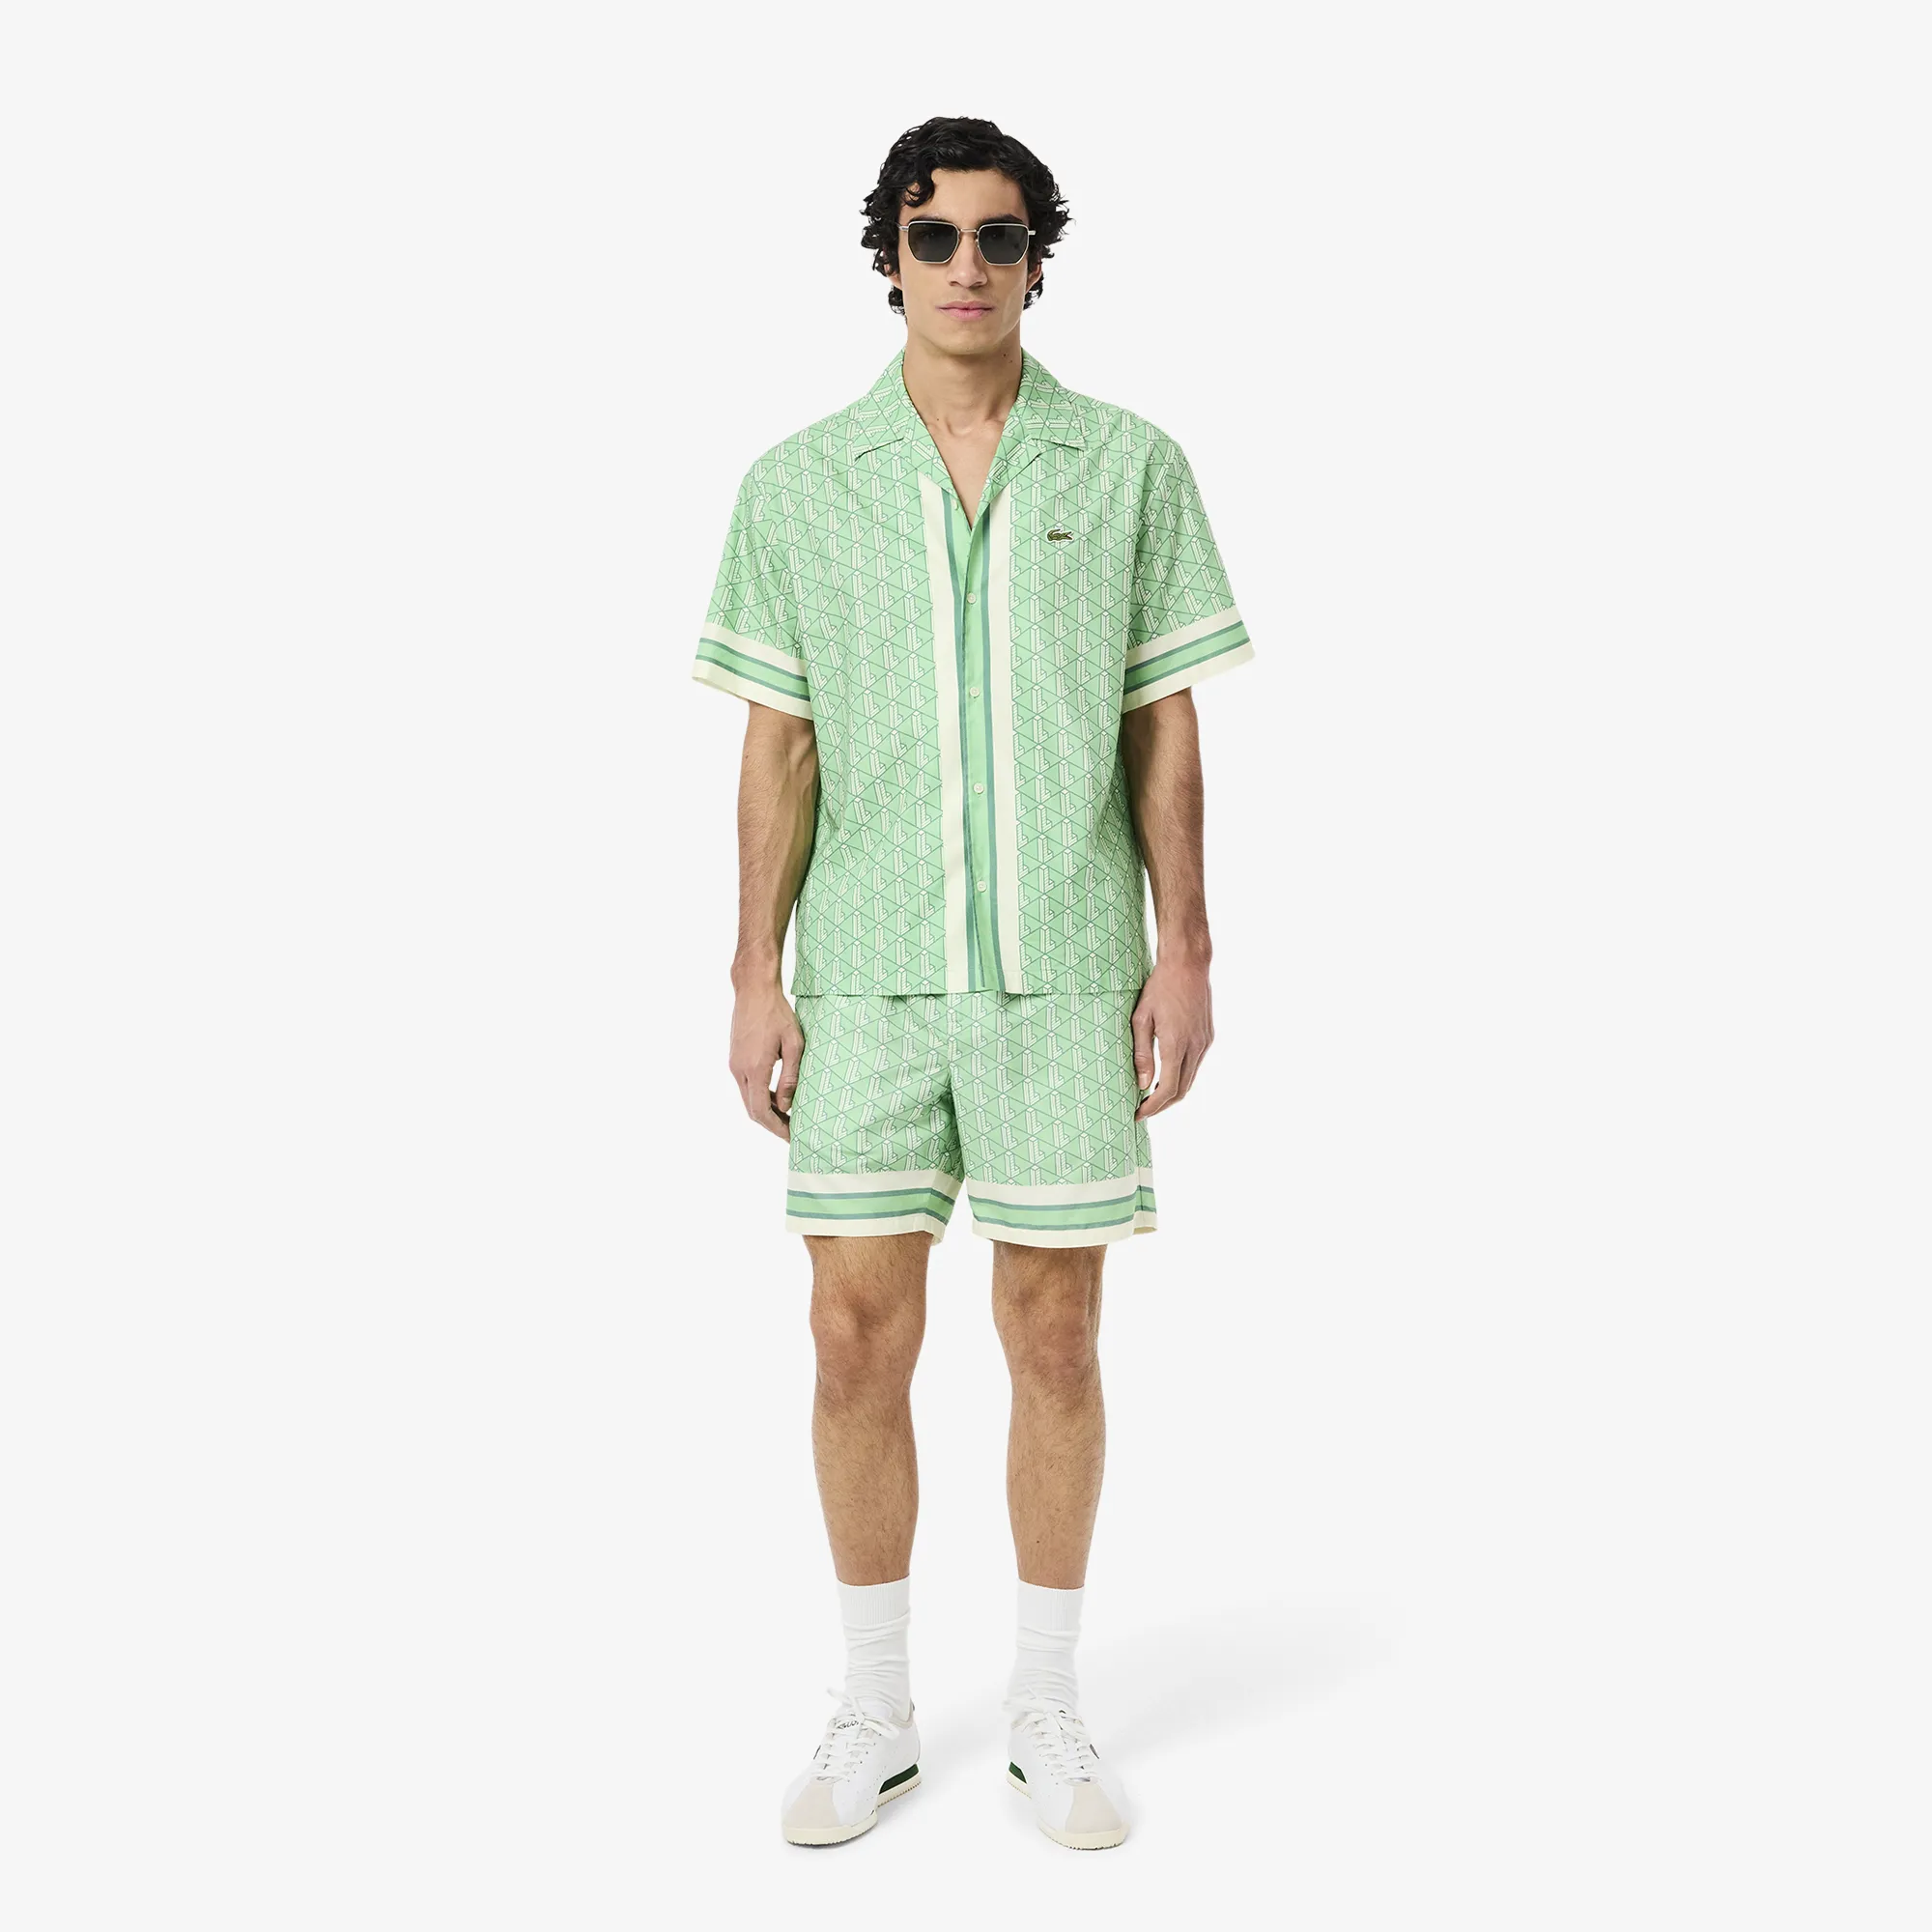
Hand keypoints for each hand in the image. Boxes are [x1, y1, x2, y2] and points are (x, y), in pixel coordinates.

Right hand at [729, 978, 804, 1139]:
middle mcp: (739, 1070)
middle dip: (771, 1124)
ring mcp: (734, 1064)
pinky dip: (760, 1097)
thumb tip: (787, 1105)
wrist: (753, 991)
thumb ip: (790, 1077)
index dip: (776, 1127)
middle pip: (752, 1110)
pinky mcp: (735, 1059)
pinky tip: (777, 1096)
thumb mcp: (793, 1044)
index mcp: (755, 1068)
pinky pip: (746, 1086)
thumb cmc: (777, 1013)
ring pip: (748, 1099)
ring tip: (788, 1116)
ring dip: (766, 1111)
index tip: (791, 1136)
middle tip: (792, 1130)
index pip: (761, 1111)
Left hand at [1131, 957, 1213, 1119]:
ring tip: (1152, 1097)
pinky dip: (1182, 1077)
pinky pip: (1195, 1065)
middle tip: (1143, 1110)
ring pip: (1190, 1080)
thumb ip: (1142, 1053)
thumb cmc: (1159, 988)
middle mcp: (1195, 1047)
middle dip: (1162, 1105)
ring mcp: (1204, 1043)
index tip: (1138, 1114)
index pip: (1167, 1089)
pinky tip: (1167, 1075)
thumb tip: (1142, 1083)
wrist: (1187, 965)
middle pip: (1181, 1090)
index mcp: (1176, 1045)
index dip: (1153, 1107)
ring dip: (1172, 1093)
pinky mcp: (1208, 1037)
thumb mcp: (1141, 1019)